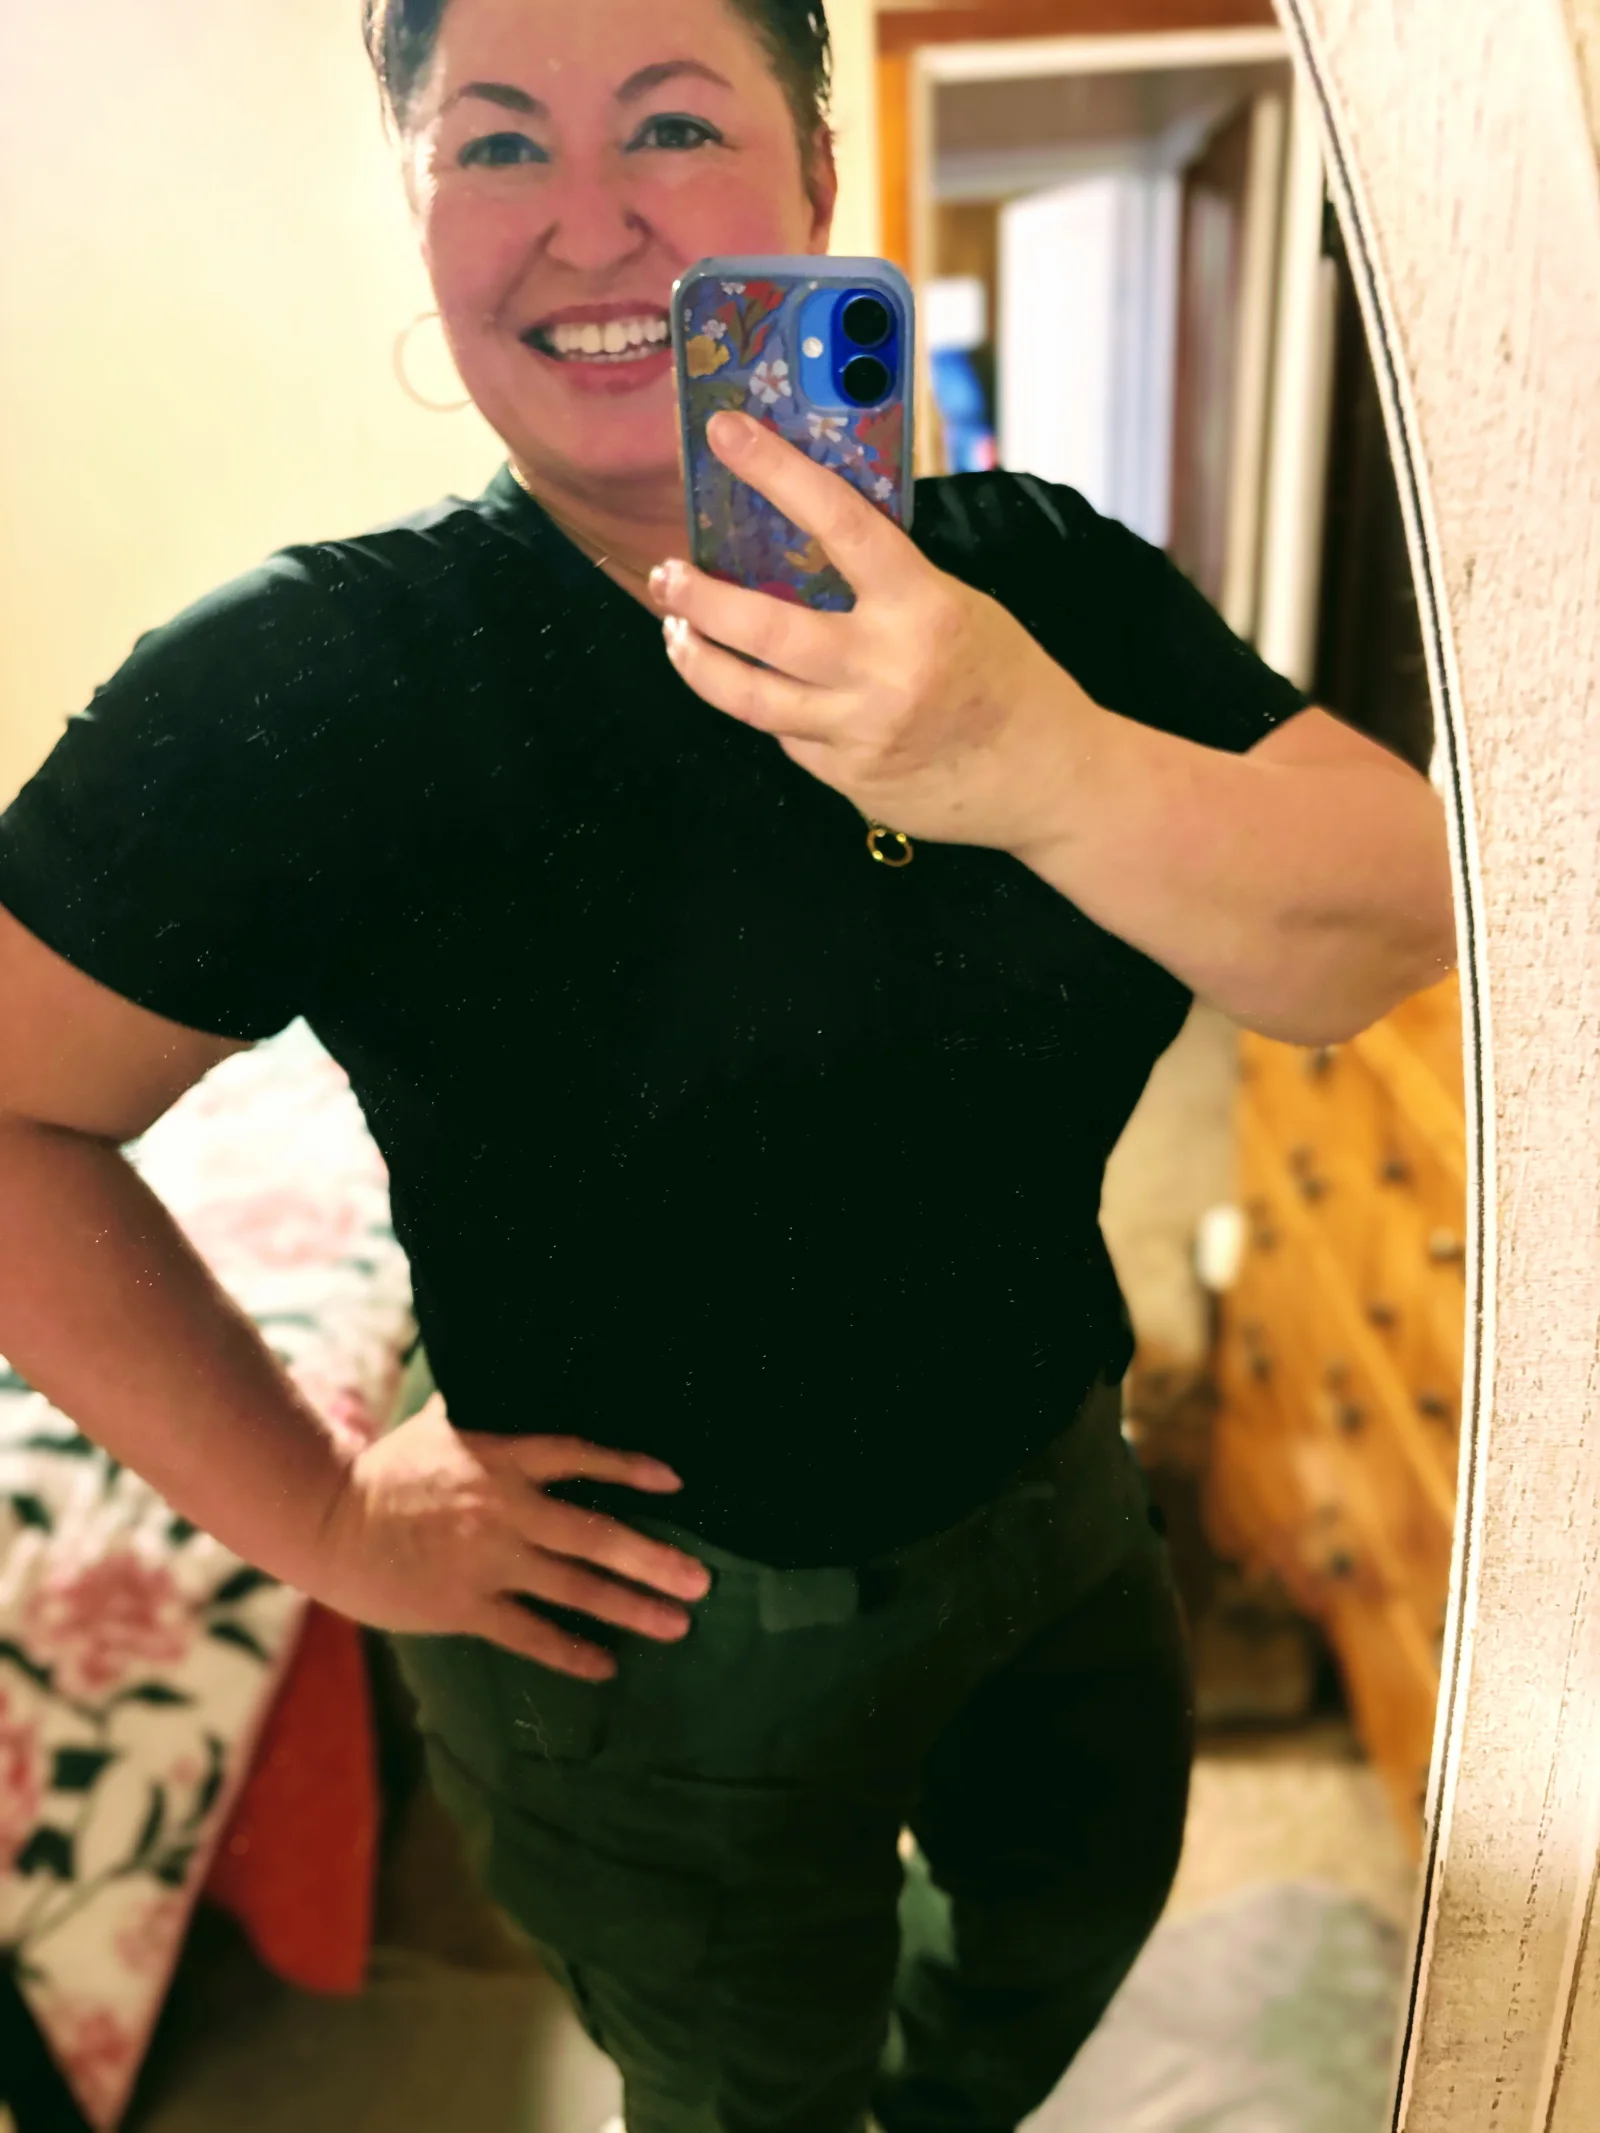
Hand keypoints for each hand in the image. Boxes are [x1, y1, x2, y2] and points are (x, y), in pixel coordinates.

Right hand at [312, 1393, 711, 1679]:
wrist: (326, 1520)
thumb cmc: (384, 1470)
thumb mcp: (439, 1425)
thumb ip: (483, 1408)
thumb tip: (506, 1367)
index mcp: (501, 1458)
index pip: (579, 1457)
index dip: (628, 1468)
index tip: (674, 1482)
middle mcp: (505, 1509)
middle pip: (595, 1534)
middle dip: (654, 1559)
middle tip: (701, 1580)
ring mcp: (487, 1560)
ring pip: (574, 1588)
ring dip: (631, 1607)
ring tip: (678, 1623)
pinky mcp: (465, 1605)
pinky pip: (529, 1633)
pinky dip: (571, 1651)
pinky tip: (606, 1664)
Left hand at [650, 409, 1100, 854]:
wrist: (1047, 777)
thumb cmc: (1006, 679)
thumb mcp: (959, 607)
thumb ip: (888, 584)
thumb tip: (806, 542)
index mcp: (923, 607)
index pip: (838, 522)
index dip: (775, 471)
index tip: (727, 435)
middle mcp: (886, 670)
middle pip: (764, 630)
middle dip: (700, 599)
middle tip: (666, 575)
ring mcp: (863, 733)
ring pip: (751, 700)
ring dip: (700, 662)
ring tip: (678, 634)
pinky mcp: (851, 780)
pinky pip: (789, 740)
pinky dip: (772, 713)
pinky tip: (769, 696)